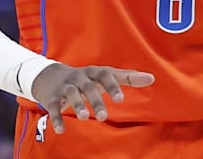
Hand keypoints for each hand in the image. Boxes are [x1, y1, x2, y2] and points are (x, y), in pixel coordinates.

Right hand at [31, 63, 154, 133]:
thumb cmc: (86, 78)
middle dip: (95, 100)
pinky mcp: (52, 98)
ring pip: (70, 94)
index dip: (112, 86)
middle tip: (103, 116)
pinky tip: (61, 130)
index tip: (121, 99)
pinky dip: (56, 118)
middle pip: (88, 87)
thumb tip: (152, 78)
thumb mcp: (105, 75)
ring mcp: (65, 87)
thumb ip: (127, 77)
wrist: (51, 76)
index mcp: (94, 72)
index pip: (105, 76)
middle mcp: (79, 78)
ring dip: (77, 105)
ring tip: (83, 117)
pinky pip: (53, 107)